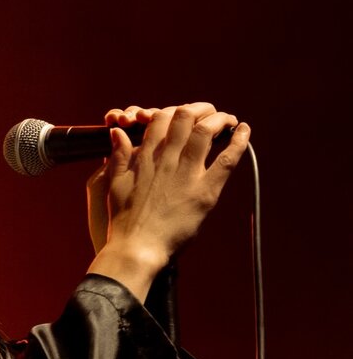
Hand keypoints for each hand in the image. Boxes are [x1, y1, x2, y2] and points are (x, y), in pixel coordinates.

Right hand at [87, 102, 250, 300]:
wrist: (137, 249)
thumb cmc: (124, 222)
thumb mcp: (115, 184)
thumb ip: (119, 156)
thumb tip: (117, 132)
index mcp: (146, 158)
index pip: (162, 118)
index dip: (174, 111)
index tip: (183, 116)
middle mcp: (167, 160)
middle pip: (185, 117)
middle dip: (199, 109)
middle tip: (209, 114)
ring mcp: (187, 174)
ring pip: (206, 131)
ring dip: (220, 119)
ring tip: (227, 120)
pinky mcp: (205, 192)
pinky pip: (227, 159)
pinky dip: (238, 141)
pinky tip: (244, 130)